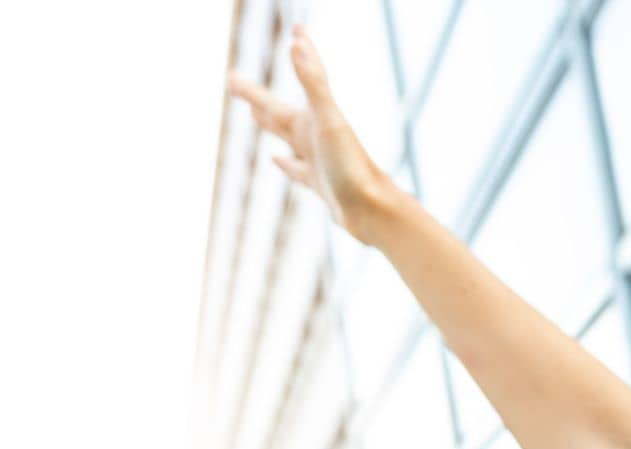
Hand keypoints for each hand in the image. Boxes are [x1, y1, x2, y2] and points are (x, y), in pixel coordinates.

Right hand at [226, 25, 393, 243]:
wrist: (374, 212)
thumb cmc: (352, 167)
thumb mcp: (329, 121)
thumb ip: (313, 83)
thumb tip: (296, 43)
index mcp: (316, 117)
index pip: (307, 77)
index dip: (303, 52)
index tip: (298, 29)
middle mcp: (317, 136)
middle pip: (278, 110)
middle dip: (255, 95)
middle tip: (231, 80)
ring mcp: (319, 160)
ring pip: (287, 137)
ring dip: (269, 123)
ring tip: (253, 112)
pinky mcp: (321, 185)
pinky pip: (297, 171)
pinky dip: (286, 164)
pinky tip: (276, 160)